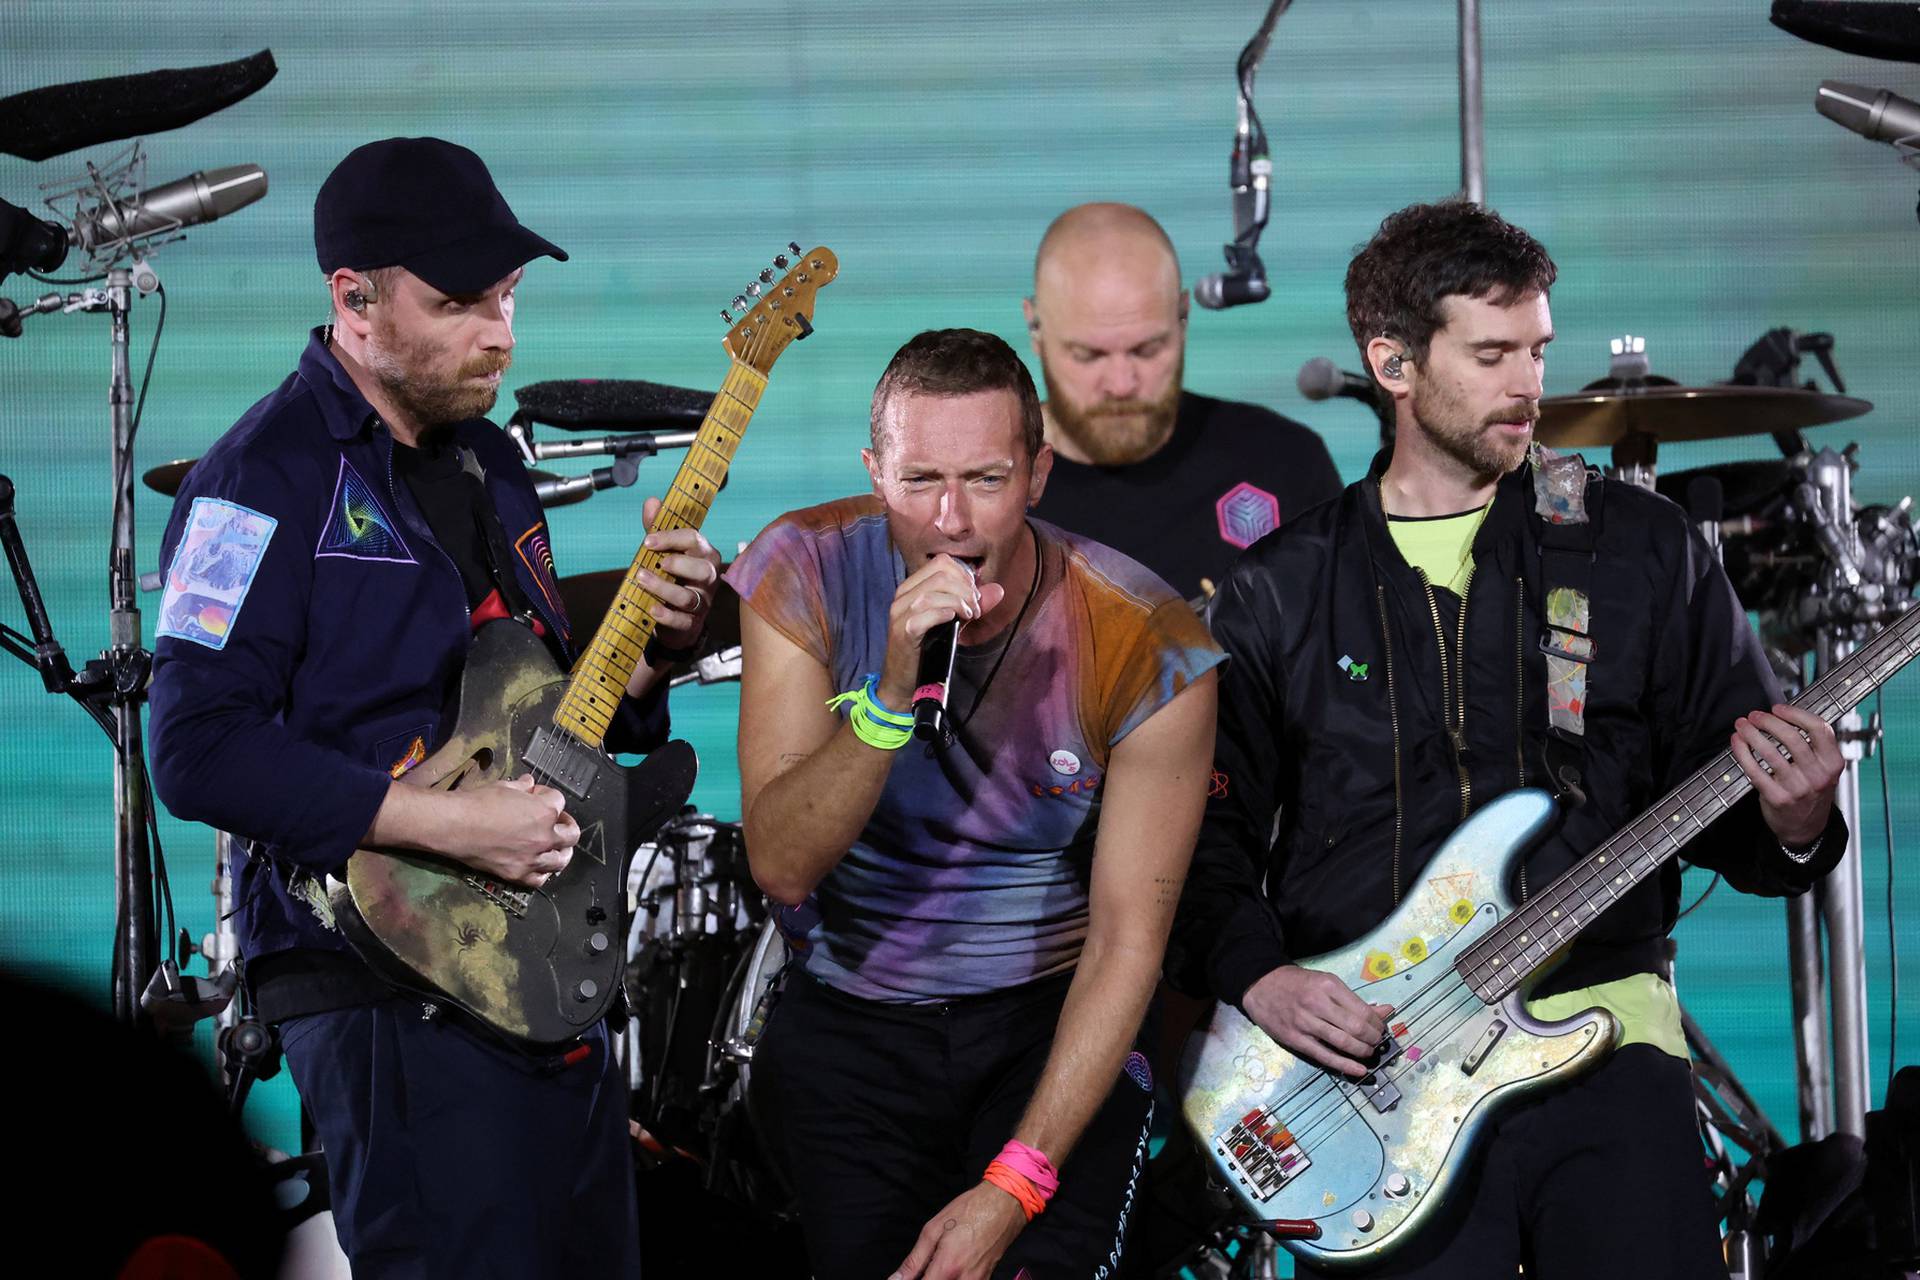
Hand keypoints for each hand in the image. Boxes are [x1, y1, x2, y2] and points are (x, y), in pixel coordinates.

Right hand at [448, 773, 578, 887]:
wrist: (454, 827)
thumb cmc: (477, 803)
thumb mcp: (504, 786)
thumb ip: (522, 787)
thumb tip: (528, 783)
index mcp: (545, 811)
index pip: (559, 802)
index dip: (548, 796)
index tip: (537, 796)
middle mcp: (544, 836)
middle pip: (571, 834)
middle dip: (566, 824)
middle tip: (556, 821)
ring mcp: (533, 858)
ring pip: (561, 859)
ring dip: (561, 851)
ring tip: (555, 846)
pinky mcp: (518, 874)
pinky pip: (540, 878)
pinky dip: (543, 872)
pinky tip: (539, 864)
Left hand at [636, 495, 722, 655]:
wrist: (678, 615)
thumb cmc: (673, 576)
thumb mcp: (664, 550)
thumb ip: (657, 527)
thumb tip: (652, 501)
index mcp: (704, 554)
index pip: (695, 540)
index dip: (671, 538)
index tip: (648, 540)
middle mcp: (708, 578)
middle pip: (702, 569)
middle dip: (678, 564)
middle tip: (655, 562)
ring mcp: (702, 602)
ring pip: (689, 597)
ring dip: (664, 588)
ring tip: (641, 580)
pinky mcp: (691, 623)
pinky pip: (683, 620)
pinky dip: (667, 615)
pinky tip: (651, 609)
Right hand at [876, 554, 1004, 708]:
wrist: (903, 681)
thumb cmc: (926, 650)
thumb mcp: (953, 622)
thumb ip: (973, 604)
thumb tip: (998, 590)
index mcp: (912, 588)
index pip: (941, 562)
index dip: (964, 575)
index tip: (974, 595)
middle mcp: (903, 596)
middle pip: (941, 574)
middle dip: (966, 589)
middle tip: (974, 610)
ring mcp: (901, 613)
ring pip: (934, 592)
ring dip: (959, 602)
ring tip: (969, 616)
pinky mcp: (904, 631)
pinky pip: (926, 613)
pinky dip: (945, 613)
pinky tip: (955, 621)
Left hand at [889, 1180, 1026, 1279]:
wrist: (1004, 1205)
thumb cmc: (968, 1211)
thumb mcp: (933, 1230)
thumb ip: (914, 1261)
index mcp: (947, 1269)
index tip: (906, 1278)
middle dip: (928, 1278)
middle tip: (924, 1268)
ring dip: (939, 1278)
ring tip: (936, 1266)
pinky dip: (953, 1278)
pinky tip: (948, 1269)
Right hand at [1242, 964, 1392, 1078]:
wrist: (1261, 985)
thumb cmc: (1297, 983)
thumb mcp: (1327, 983)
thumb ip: (1355, 1000)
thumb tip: (1387, 1011)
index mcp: (1329, 986)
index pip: (1363, 1010)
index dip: (1378, 1024)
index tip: (1381, 1029)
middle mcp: (1318, 1003)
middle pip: (1356, 1028)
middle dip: (1373, 1039)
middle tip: (1376, 1042)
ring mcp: (1305, 1023)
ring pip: (1343, 1043)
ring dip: (1362, 1052)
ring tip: (1368, 1052)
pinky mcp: (1295, 1039)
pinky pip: (1325, 1056)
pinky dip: (1345, 1065)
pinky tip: (1359, 1070)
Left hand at [1730, 703, 1841, 847]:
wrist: (1806, 827)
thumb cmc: (1811, 791)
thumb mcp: (1823, 769)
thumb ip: (1812, 745)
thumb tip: (1782, 715)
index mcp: (1833, 763)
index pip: (1819, 729)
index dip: (1796, 714)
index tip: (1778, 708)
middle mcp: (1819, 775)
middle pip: (1793, 738)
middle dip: (1769, 722)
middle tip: (1754, 715)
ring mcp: (1798, 788)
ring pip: (1771, 752)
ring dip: (1752, 734)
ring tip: (1742, 725)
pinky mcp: (1778, 798)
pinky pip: (1755, 770)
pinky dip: (1743, 752)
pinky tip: (1737, 743)